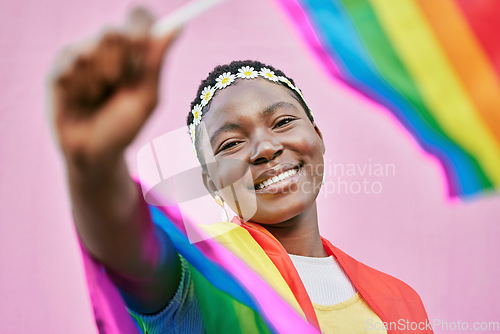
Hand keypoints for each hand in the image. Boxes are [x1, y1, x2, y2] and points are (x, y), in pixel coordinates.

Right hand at [50, 7, 178, 163]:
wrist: (96, 152)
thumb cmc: (124, 126)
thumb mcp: (146, 97)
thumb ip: (156, 61)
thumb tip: (178, 26)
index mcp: (133, 53)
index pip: (140, 19)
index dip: (140, 28)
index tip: (141, 44)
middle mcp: (107, 50)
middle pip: (113, 32)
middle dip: (120, 63)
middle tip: (118, 83)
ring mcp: (81, 57)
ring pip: (88, 51)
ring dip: (97, 81)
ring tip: (97, 98)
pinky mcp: (59, 70)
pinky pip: (69, 67)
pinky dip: (78, 89)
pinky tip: (80, 100)